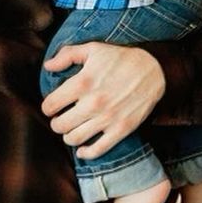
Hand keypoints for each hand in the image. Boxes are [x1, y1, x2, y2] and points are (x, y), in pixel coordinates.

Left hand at [41, 43, 165, 156]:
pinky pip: (97, 150)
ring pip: (74, 139)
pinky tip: (82, 148)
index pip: (50, 105)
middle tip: (60, 119)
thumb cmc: (120, 58)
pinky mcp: (121, 130)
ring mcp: (107, 118)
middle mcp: (93, 103)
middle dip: (56, 123)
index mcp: (82, 83)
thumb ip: (66, 55)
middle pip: (59, 125)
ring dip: (68, 136)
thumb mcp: (92, 49)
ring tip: (71, 130)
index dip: (48, 107)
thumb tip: (47, 66)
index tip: (52, 106)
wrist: (153, 70)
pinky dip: (86, 153)